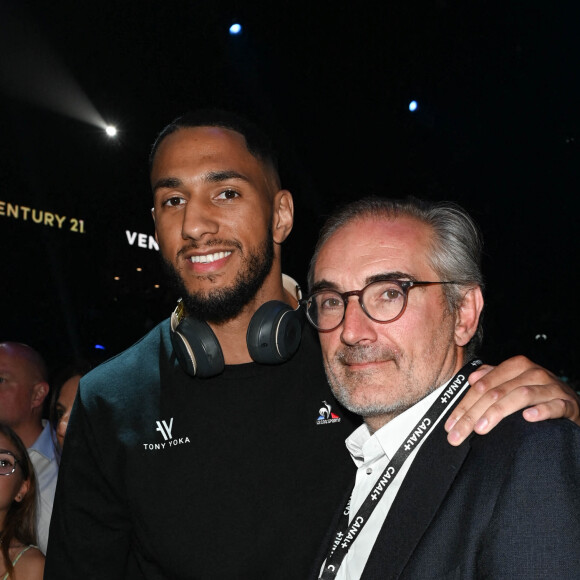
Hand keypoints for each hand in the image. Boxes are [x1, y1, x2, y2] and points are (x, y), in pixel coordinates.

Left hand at [445, 355, 579, 445]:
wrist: (572, 403)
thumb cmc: (538, 393)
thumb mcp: (513, 383)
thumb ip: (492, 378)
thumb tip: (472, 378)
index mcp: (516, 366)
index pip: (482, 386)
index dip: (464, 405)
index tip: (450, 425)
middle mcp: (533, 373)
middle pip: (496, 392)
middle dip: (473, 414)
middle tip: (458, 434)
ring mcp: (551, 388)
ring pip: (520, 396)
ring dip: (498, 412)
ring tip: (481, 428)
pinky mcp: (568, 404)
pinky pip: (555, 406)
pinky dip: (541, 411)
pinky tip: (528, 418)